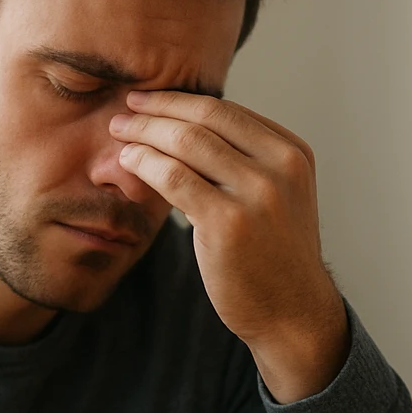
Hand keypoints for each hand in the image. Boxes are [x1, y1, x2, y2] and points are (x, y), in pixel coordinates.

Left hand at [112, 92, 348, 401]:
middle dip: (158, 108)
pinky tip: (128, 161)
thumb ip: (246, 162)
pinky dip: (145, 163)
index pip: (228, 110)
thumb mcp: (278, 196)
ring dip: (144, 131)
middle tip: (125, 108)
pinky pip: (174, 177)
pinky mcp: (228, 222)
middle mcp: (281, 166)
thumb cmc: (274, 257)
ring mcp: (257, 193)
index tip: (150, 99)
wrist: (293, 312)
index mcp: (293, 153)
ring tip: (119, 132)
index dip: (181, 100)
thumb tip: (185, 128)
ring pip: (186, 142)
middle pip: (206, 119)